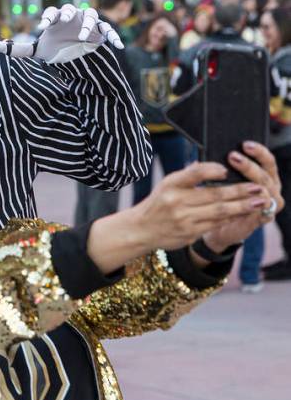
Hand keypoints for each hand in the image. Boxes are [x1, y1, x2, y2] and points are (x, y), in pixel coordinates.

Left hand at [0, 4, 122, 62]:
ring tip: (83, 38)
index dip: (49, 16)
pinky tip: (118, 47)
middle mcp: (73, 17)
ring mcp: (88, 23)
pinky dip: (114, 36)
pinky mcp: (101, 32)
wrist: (74, 55)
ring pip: (92, 15)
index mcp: (57, 20)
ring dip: (88, 25)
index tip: (42, 26)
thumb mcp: (32, 51)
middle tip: (65, 22)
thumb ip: (10, 48)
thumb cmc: (52, 48)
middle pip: (72, 9)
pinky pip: (110, 30)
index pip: (53, 12)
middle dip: (69, 14)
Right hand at [129, 161, 266, 252]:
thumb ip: (188, 175)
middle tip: (258, 187)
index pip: (194, 174)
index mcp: (170, 185)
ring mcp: (184, 219)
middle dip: (239, 191)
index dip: (212, 171)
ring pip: (220, 212)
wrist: (140, 229)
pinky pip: (216, 224)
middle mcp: (176, 202)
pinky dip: (232, 218)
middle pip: (214, 194)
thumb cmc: (158, 203)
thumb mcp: (167, 184)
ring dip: (242, 206)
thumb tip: (214, 165)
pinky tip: (244, 213)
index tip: (228, 169)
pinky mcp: (190, 234)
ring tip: (259, 201)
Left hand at [201, 142, 283, 252]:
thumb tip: (197, 160)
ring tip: (233, 177)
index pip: (266, 159)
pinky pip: (262, 210)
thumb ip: (214, 171)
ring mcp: (270, 203)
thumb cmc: (218, 201)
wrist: (216, 227)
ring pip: (265, 190)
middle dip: (248, 165)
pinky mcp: (265, 218)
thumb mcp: (216, 183)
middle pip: (264, 173)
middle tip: (233, 157)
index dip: (259, 151)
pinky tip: (243, 198)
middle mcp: (271, 187)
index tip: (244, 144)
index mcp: (264, 174)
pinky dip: (252, 204)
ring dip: (249, 182)